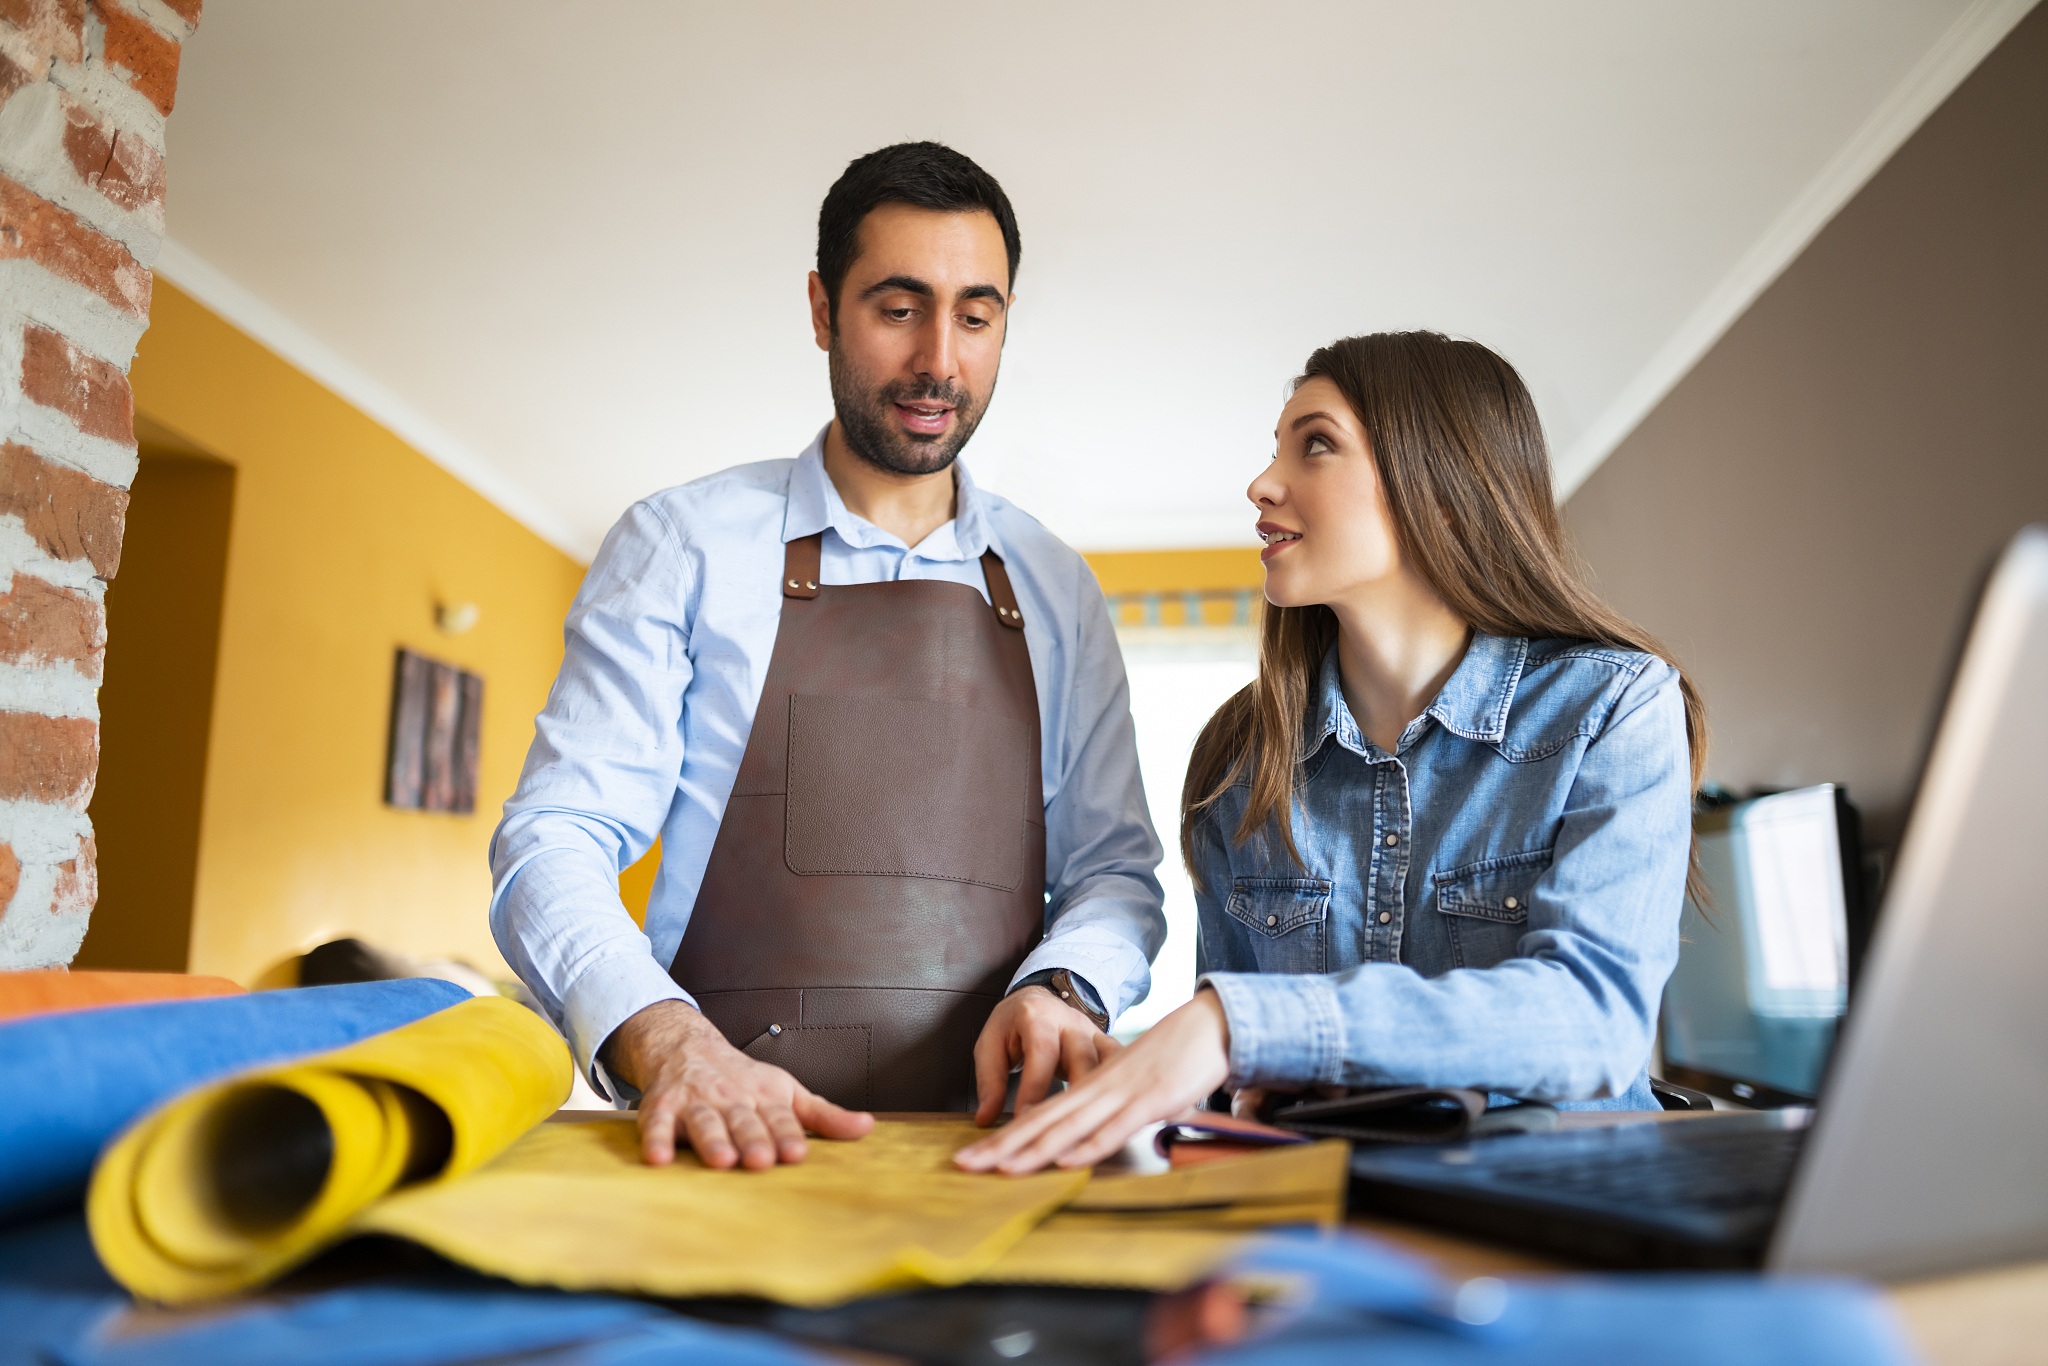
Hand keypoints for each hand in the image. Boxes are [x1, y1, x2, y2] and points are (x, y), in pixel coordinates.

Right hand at [602, 1000, 873, 1169]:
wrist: (688, 1047)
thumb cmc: (746, 1081)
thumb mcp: (788, 1092)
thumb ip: (824, 1115)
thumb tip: (868, 1128)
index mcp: (765, 1097)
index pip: (779, 1118)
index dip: (787, 1135)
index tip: (796, 1154)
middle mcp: (731, 1097)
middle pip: (743, 1121)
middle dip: (752, 1138)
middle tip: (760, 1160)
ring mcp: (696, 1101)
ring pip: (704, 1122)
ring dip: (711, 1140)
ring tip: (720, 1160)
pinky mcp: (662, 1107)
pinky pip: (657, 1124)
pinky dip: (656, 1140)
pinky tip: (657, 1159)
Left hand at [955, 988, 1232, 1173]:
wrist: (1208, 1024)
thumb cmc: (1171, 1058)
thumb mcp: (1129, 1082)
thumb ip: (1107, 1109)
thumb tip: (1086, 1137)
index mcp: (1087, 1080)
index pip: (1038, 1114)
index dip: (1004, 1137)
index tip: (973, 1159)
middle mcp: (1095, 1085)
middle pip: (1042, 1119)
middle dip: (1002, 1146)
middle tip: (965, 1166)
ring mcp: (1121, 1092)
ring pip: (1070, 1123)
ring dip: (1035, 1148)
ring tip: (1002, 1168)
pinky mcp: (1150, 1098)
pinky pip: (1114, 1124)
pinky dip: (1089, 1144)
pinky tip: (1066, 1161)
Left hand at [972, 985, 1121, 1126]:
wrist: (1038, 999)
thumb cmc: (1012, 1024)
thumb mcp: (990, 1044)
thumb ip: (989, 1080)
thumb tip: (985, 1120)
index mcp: (1038, 1016)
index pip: (1041, 1052)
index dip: (1034, 1088)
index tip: (1025, 1120)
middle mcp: (1071, 1022)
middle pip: (1082, 1058)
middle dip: (1077, 1094)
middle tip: (1065, 1130)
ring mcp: (1093, 1033)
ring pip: (1107, 1064)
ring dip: (1103, 1096)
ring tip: (1095, 1127)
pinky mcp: (1106, 1045)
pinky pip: (1119, 1066)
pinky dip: (1121, 1089)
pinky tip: (1117, 1114)